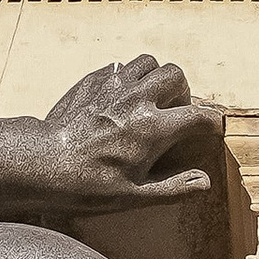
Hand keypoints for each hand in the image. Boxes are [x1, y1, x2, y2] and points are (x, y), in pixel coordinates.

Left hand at [36, 58, 224, 209]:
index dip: (212, 123)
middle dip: (183, 92)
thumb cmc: (89, 185)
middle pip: (175, 75)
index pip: (198, 116)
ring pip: (149, 62)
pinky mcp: (94, 80)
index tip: (213, 130)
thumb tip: (205, 182)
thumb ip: (174, 187)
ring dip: (156, 78)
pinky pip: (121, 67)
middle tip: (175, 112)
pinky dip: (130, 78)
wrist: (45, 162)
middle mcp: (137, 99)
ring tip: (151, 100)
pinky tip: (123, 100)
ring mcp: (114, 85)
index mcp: (152, 129)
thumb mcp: (136, 196)